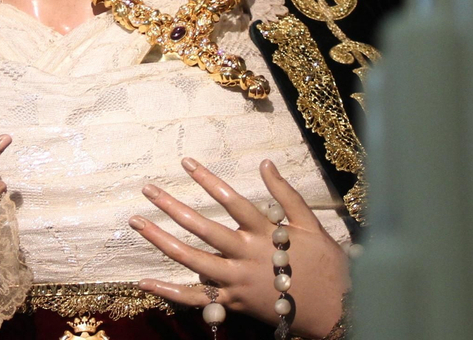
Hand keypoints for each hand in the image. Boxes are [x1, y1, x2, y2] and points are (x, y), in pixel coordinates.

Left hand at [131, 157, 347, 337]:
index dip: (208, 180)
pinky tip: (145, 280)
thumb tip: (265, 162)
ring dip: (161, 241)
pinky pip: (196, 299)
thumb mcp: (309, 223)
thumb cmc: (324, 263)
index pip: (231, 200)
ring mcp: (236, 281)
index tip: (185, 162)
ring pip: (192, 261)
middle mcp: (246, 256)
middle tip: (148, 190)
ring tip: (138, 223)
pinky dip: (169, 291)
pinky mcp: (232, 303)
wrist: (334, 309)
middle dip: (172, 207)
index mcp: (265, 233)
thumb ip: (285, 193)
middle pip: (202, 229)